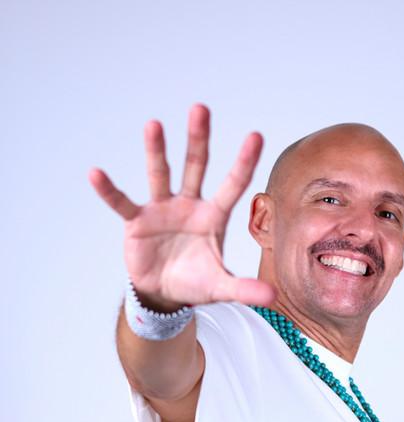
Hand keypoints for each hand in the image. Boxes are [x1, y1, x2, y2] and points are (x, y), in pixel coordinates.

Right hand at [88, 104, 275, 309]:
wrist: (164, 293)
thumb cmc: (195, 283)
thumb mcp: (220, 287)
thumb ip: (244, 288)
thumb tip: (273, 298)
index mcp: (213, 216)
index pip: (232, 185)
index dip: (243, 163)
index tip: (256, 135)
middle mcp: (189, 205)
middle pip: (195, 167)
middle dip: (198, 140)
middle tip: (201, 108)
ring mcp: (162, 210)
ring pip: (160, 174)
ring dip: (156, 151)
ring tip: (154, 125)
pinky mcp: (137, 221)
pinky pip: (122, 203)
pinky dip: (110, 191)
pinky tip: (96, 174)